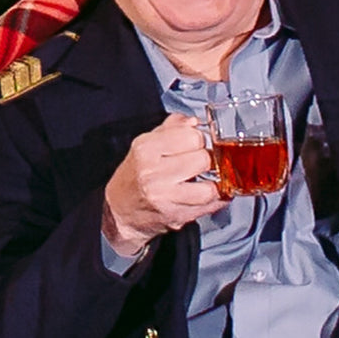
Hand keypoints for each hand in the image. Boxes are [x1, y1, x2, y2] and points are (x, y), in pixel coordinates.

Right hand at [102, 113, 225, 255]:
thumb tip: (194, 121)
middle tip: (201, 164)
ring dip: (214, 184)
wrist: (121, 210)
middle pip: (203, 160)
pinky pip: (210, 206)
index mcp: (146, 148)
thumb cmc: (137, 174)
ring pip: (209, 188)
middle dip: (207, 160)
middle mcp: (153, 173)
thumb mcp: (147, 144)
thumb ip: (172, 128)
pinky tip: (210, 194)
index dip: (199, 140)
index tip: (196, 145)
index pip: (192, 136)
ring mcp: (164, 197)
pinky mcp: (175, 216)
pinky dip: (217, 200)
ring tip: (206, 181)